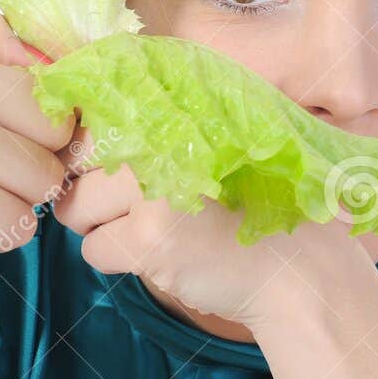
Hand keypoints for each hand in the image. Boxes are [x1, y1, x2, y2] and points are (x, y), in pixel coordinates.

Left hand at [51, 128, 370, 329]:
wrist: (301, 266)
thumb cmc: (262, 208)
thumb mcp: (224, 148)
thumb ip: (170, 130)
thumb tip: (88, 134)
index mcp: (177, 112)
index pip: (96, 116)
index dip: (96, 149)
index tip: (117, 170)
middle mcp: (160, 139)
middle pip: (76, 161)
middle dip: (93, 190)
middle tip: (140, 208)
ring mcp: (151, 188)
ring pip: (76, 209)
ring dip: (104, 227)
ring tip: (156, 232)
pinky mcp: (147, 236)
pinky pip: (93, 250)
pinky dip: (120, 260)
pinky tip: (164, 256)